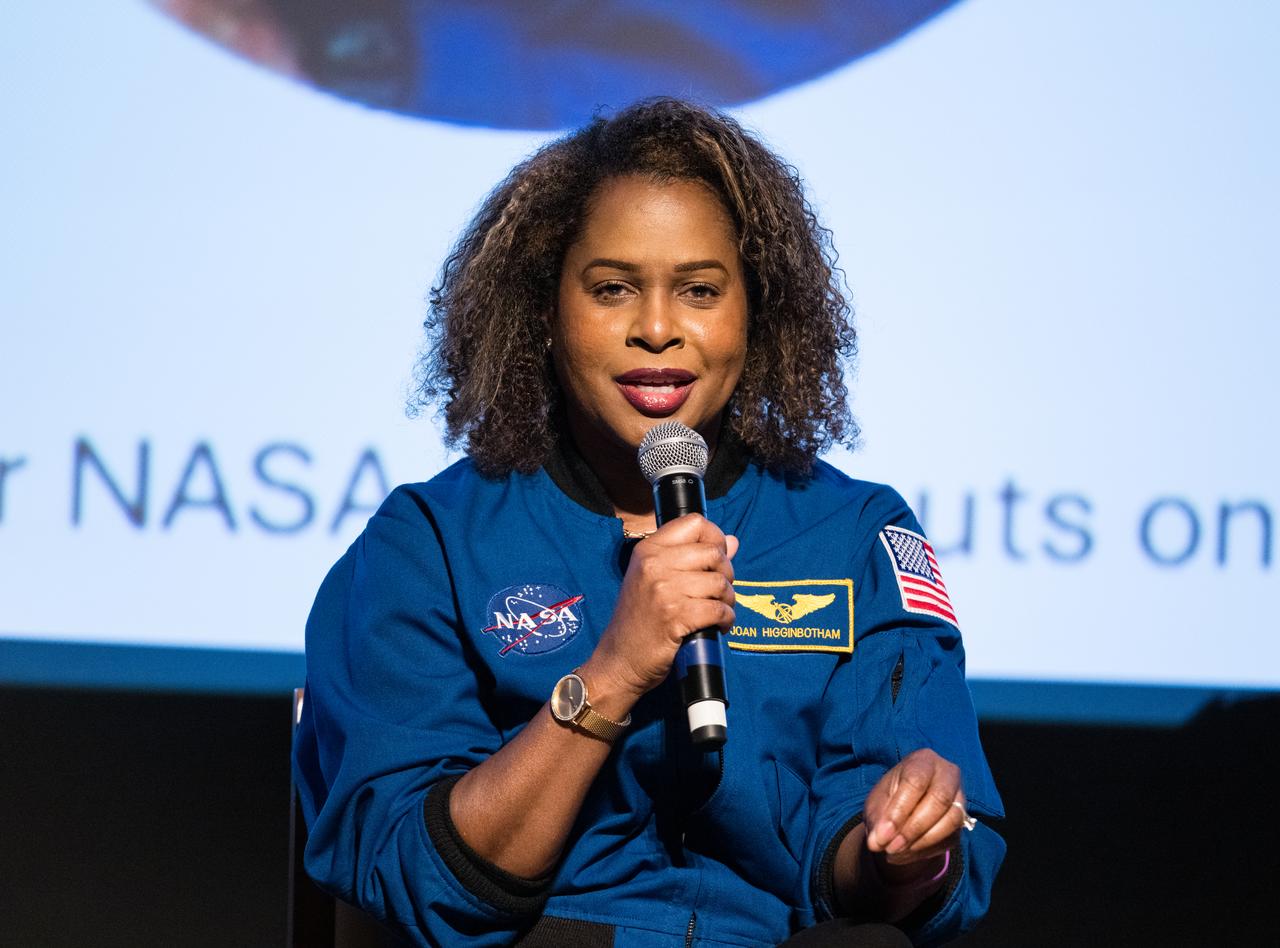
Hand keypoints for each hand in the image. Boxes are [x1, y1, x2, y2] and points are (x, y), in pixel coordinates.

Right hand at [583, 514, 737, 705]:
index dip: (714, 537)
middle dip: (727, 573)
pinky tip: (718, 625)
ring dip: (728, 600)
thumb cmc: (639, 622)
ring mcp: (663, 590)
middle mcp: (654, 564)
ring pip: (719, 583)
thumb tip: (731, 541)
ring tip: (718, 611)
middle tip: (720, 591)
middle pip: (713, 552)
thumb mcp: (655, 581)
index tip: (716, 558)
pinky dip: (726, 619)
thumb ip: (692, 558)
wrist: (618, 661)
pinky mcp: (675, 617)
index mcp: (648, 550)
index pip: (694, 522)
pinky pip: (719, 609)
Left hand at [864, 749, 966, 875]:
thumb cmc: (889, 798)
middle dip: (912, 829)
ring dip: (921, 842)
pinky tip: (906, 853)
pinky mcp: (964, 820)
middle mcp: (948, 774)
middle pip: (939, 799)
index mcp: (923, 761)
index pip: (915, 782)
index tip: (882, 835)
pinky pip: (951, 838)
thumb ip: (877, 820)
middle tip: (890, 848)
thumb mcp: (876, 803)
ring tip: (895, 851)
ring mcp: (960, 797)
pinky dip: (927, 850)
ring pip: (951, 821)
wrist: (906, 809)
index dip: (899, 811)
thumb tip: (877, 842)